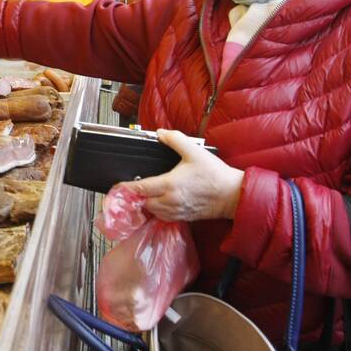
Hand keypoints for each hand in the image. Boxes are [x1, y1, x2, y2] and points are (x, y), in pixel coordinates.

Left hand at [122, 129, 243, 221]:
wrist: (232, 194)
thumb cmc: (214, 174)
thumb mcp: (195, 151)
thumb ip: (175, 139)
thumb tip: (160, 133)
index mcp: (169, 185)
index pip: (140, 189)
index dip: (127, 188)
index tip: (118, 186)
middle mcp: (170, 201)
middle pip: (143, 202)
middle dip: (137, 196)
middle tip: (135, 187)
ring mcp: (176, 211)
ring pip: (152, 211)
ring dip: (147, 204)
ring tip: (147, 194)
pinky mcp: (183, 218)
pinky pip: (163, 217)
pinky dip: (158, 211)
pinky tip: (160, 202)